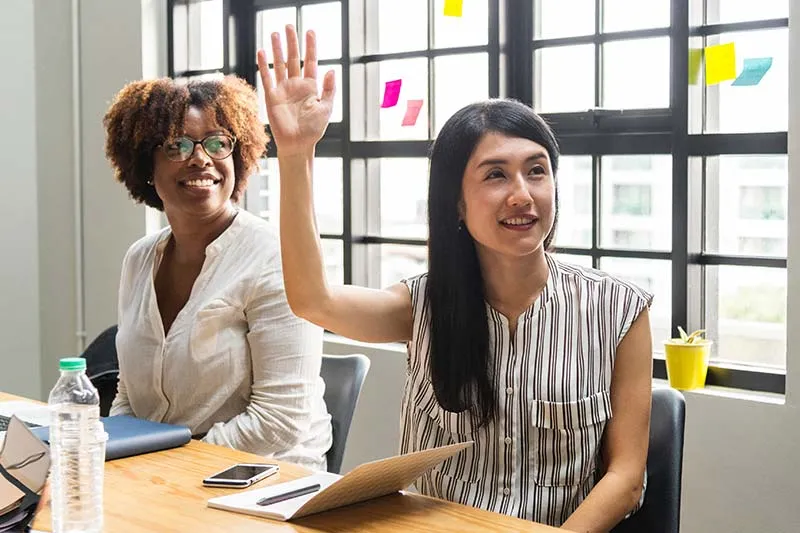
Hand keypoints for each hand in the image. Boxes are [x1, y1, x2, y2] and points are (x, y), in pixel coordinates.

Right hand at [257, 25, 335, 156]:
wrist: (299, 145)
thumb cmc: (314, 129)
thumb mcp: (326, 108)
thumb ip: (329, 89)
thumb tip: (331, 69)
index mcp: (310, 87)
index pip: (311, 62)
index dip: (311, 47)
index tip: (310, 31)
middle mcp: (296, 85)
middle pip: (293, 59)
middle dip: (292, 42)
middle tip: (289, 26)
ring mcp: (283, 90)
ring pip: (279, 65)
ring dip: (277, 49)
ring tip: (274, 34)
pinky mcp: (272, 97)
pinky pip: (267, 78)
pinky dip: (264, 66)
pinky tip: (262, 52)